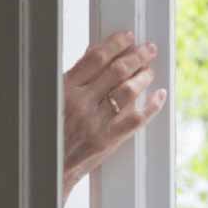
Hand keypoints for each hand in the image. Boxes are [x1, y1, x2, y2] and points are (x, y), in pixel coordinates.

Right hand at [62, 30, 166, 202]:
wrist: (48, 169)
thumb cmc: (49, 131)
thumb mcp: (54, 98)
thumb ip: (75, 76)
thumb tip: (94, 53)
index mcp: (65, 89)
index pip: (96, 58)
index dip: (116, 44)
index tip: (128, 38)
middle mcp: (81, 104)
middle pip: (117, 71)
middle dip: (137, 56)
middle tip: (148, 49)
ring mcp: (96, 123)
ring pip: (129, 91)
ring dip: (144, 77)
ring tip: (150, 70)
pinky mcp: (108, 140)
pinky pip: (137, 119)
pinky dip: (152, 105)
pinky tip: (159, 95)